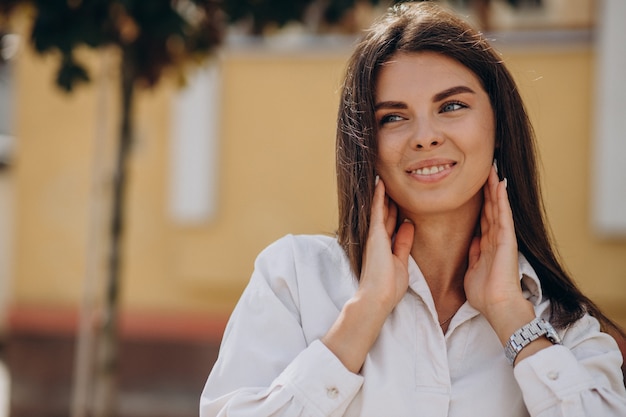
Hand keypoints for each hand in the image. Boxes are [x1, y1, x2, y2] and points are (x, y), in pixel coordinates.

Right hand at [357, 177, 414, 315]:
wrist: (378, 297)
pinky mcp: (375, 234)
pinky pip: (377, 211)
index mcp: (385, 246)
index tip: (400, 198)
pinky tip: (381, 183)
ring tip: (385, 175)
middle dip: (389, 198)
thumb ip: (403, 242)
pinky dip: (379, 197)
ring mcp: (375, 235)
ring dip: (383, 193)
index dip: (396, 210)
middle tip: (392, 180)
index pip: (392, 223)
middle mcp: (378, 238)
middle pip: (385, 213)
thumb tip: (409, 224)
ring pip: (380, 208)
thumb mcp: (402, 261)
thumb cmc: (389, 286)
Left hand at [464, 165, 525, 321]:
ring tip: (492, 168)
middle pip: (491, 207)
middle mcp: (496, 238)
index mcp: (488, 245)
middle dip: (488, 189)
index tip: (477, 185)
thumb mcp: (473, 269)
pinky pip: (503, 214)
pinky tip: (499, 183)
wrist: (496, 305)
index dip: (481, 201)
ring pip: (498, 206)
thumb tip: (473, 242)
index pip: (484, 217)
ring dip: (494, 187)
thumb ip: (474, 254)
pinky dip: (501, 199)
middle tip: (485, 168)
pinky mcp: (507, 239)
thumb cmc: (485, 293)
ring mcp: (503, 237)